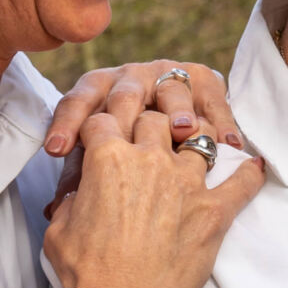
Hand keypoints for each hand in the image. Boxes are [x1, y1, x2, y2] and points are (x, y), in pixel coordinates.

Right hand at [42, 100, 264, 287]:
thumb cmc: (87, 272)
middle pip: (154, 119)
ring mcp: (186, 182)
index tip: (106, 135)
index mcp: (107, 159)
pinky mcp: (214, 210)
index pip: (104, 120)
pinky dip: (249, 173)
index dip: (103, 126)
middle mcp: (149, 160)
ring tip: (194, 145)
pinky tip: (254, 166)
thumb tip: (78, 193)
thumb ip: (69, 199)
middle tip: (147, 140)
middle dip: (148, 125)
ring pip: (198, 137)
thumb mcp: (58, 229)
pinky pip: (242, 182)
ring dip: (194, 139)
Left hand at [44, 57, 240, 179]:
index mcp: (96, 91)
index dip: (66, 125)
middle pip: (125, 92)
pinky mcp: (202, 81)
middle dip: (125, 111)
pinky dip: (223, 118)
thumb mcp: (94, 156)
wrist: (155, 96)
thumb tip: (56, 210)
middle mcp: (130, 79)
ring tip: (184, 129)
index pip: (76, 104)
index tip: (57, 150)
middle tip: (125, 140)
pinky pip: (212, 97)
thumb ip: (77, 178)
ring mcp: (167, 77)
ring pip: (171, 88)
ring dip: (177, 108)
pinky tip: (231, 143)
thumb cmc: (118, 141)